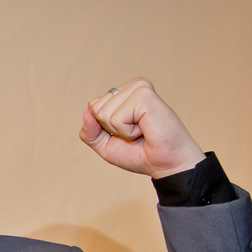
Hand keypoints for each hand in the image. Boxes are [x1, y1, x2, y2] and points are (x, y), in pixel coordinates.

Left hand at [79, 78, 204, 177]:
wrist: (165, 164)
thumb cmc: (140, 154)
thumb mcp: (106, 146)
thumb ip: (90, 132)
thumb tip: (86, 112)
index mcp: (124, 94)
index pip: (92, 107)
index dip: (103, 128)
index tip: (126, 133)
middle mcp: (131, 87)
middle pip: (95, 108)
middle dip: (110, 129)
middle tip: (135, 133)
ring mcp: (138, 88)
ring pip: (103, 113)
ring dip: (121, 131)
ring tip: (141, 131)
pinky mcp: (145, 95)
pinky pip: (116, 118)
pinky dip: (128, 131)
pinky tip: (145, 129)